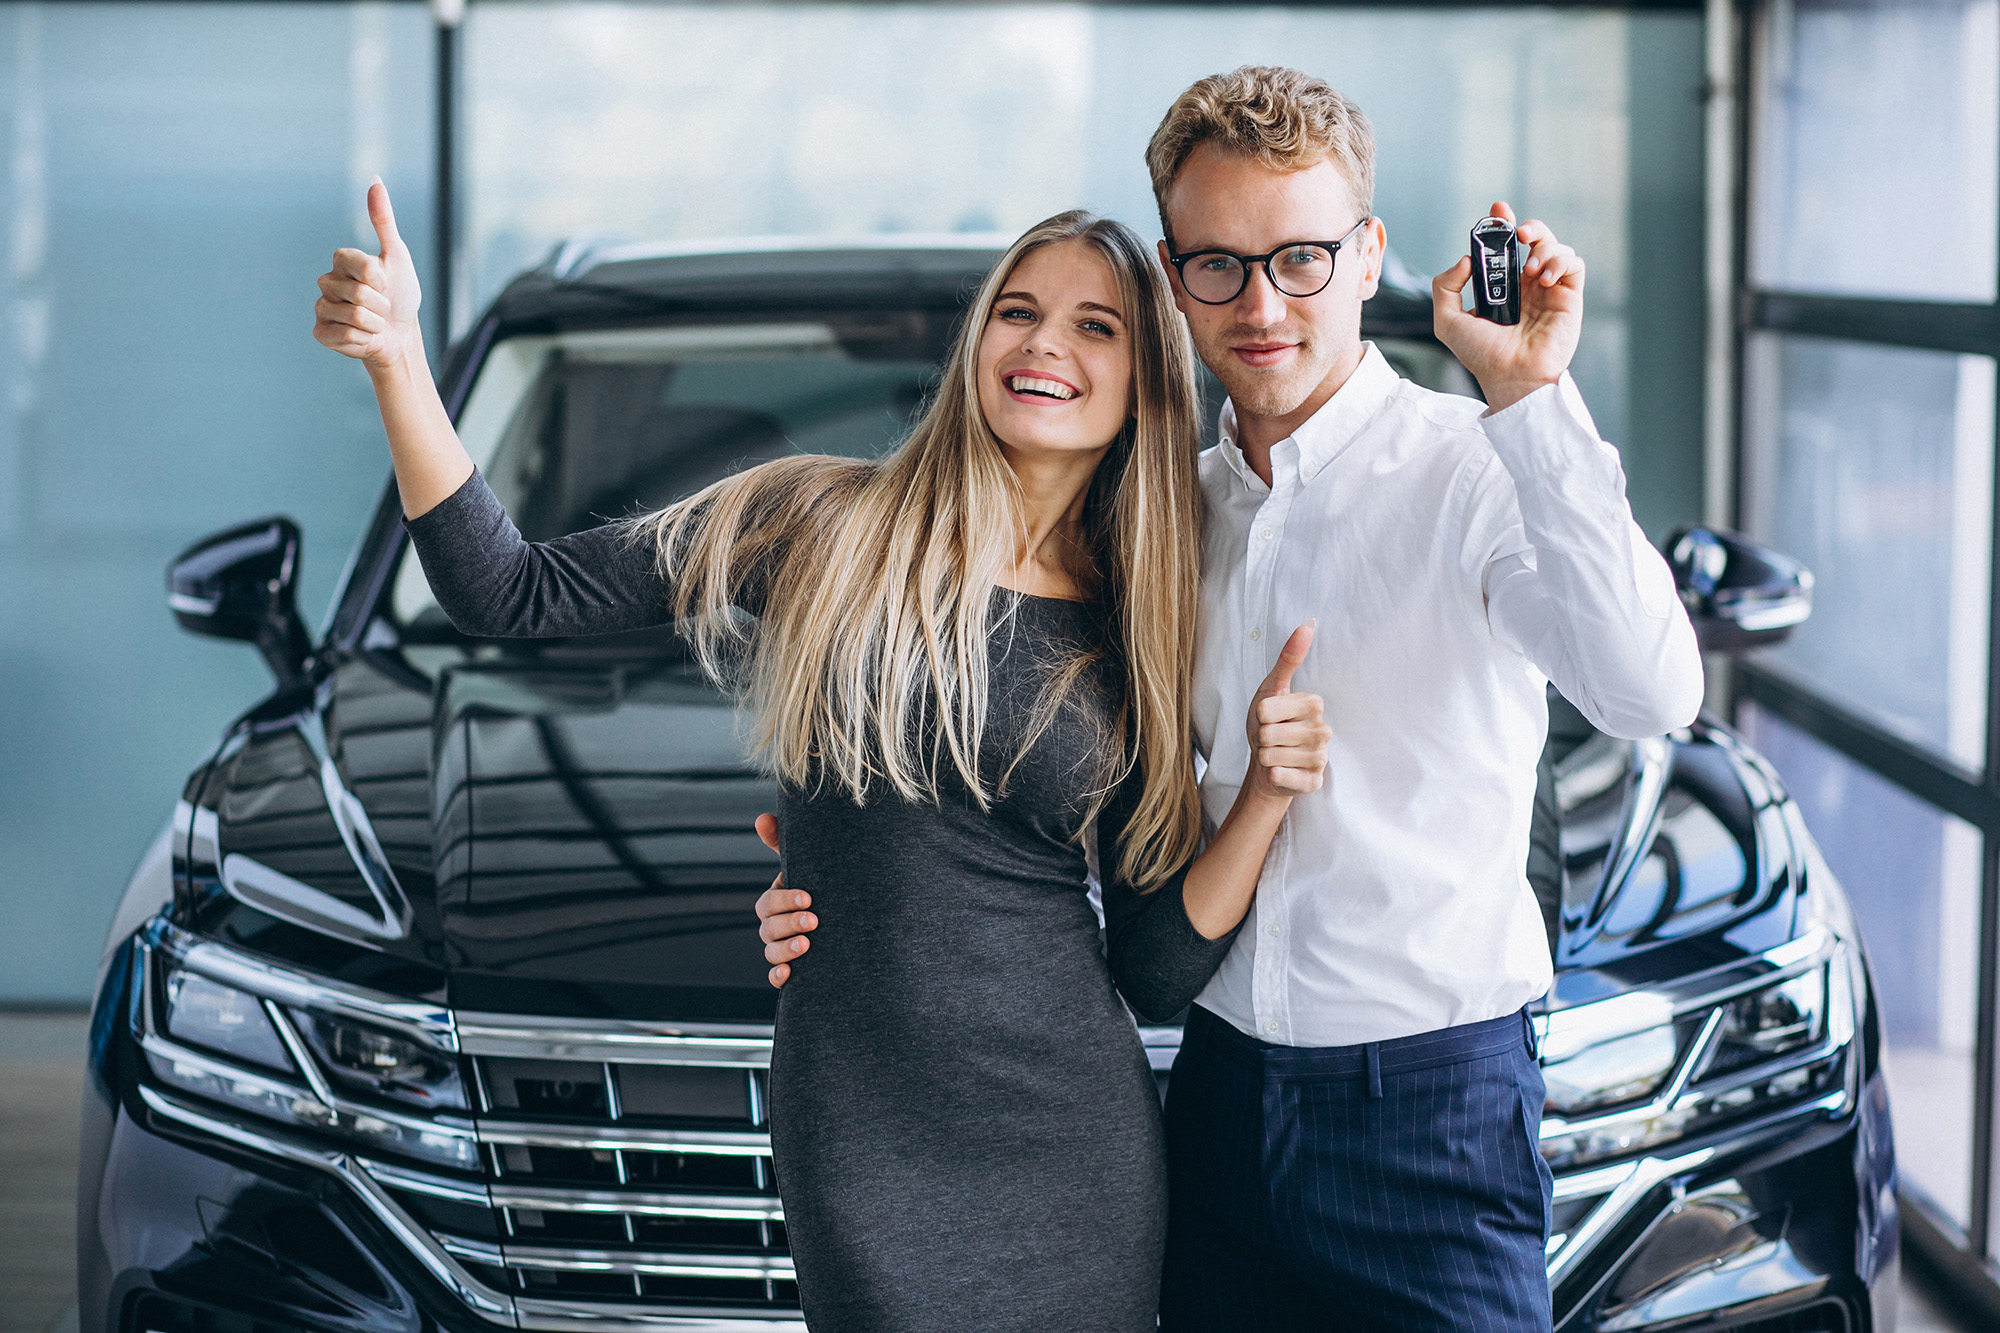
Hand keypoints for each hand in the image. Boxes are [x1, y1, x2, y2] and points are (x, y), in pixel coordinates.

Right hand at [313, 178, 423, 372]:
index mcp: (342, 261)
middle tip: (382, 306)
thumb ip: (383, 221)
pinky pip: (344, 335)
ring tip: (374, 322)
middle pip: (357, 292)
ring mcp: (321, 308)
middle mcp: (327, 281)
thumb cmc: (401, 294)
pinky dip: (363, 339)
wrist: (401, 333)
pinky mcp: (320, 332)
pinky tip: (363, 336)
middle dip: (380, 303)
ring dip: (374, 323)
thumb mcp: (397, 256)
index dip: (379, 277)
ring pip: (353, 316)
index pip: (358, 263)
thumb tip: (375, 181)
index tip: (385, 282)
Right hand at [752, 812, 814, 988]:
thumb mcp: (805, 865)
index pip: (768, 903)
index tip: (808, 897)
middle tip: (814, 920)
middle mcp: (774, 926)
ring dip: (784, 950)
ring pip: (771, 952)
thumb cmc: (820, 886)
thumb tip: (761, 818)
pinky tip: (789, 973)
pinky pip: (775, 977)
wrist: (846, 918)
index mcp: (776, 902)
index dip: (784, 901)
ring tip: (807, 945)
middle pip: (768, 928)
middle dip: (789, 924)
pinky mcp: (792, 969)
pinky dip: (778, 976)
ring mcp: (782, 949)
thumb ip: (782, 843)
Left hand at [1243, 623, 1329, 799]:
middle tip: (1271, 739)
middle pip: (1269, 733)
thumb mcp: (1272, 689)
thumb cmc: (1269, 724)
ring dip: (1265, 757)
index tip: (1268, 718)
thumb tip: (1308, 624)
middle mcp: (1323, 730)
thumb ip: (1289, 658)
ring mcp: (1321, 758)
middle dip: (1261, 738)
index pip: (1266, 709)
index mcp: (1314, 704)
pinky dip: (1272, 774)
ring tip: (1275, 754)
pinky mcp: (1314, 781)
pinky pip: (1282, 776)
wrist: (1267, 764)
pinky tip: (1279, 771)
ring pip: (1273, 756)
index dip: (1259, 715)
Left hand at [1431, 200, 1584, 412]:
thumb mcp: (1448, 321)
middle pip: (1534, 240)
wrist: (1512, 377)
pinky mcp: (1570, 297)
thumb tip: (1465, 260)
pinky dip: (1560, 261)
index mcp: (1502, 289)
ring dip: (1543, 247)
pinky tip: (1544, 279)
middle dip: (1526, 227)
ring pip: (1555, 248)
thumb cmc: (1482, 356)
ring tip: (1530, 271)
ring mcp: (1550, 291)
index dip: (1502, 226)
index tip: (1497, 211)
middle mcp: (1528, 287)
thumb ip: (1445, 287)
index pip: (1505, 249)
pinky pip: (1573, 264)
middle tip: (1517, 231)